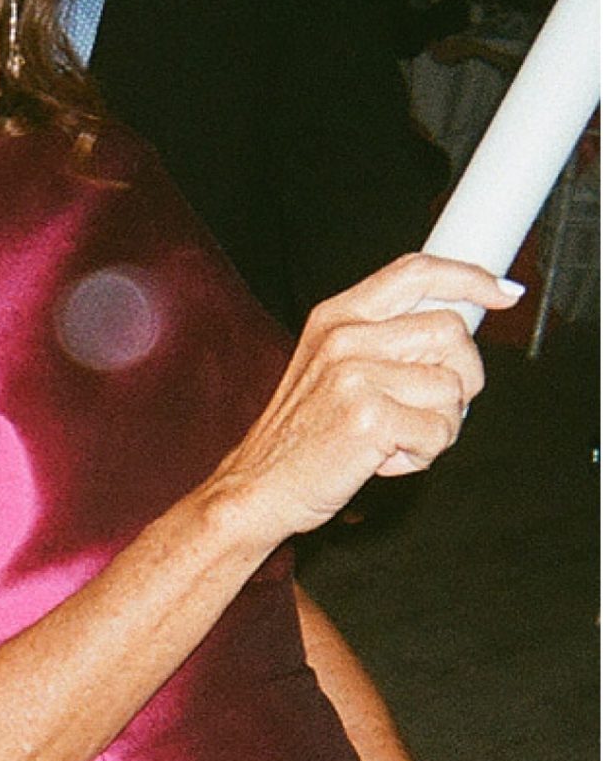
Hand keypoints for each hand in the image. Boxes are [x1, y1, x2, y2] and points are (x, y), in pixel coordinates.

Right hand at [221, 254, 516, 543]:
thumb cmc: (303, 435)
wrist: (258, 487)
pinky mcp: (368, 417)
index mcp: (337, 317)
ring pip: (453, 387)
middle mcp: (344, 337)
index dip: (469, 277)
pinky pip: (440, 431)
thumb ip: (386, 338)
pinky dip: (424, 454)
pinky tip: (385, 458)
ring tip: (397, 437)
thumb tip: (458, 326)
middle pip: (450, 331)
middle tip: (431, 407)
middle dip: (463, 376)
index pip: (415, 273)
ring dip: (441, 423)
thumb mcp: (333, 367)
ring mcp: (354, 375)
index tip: (502, 293)